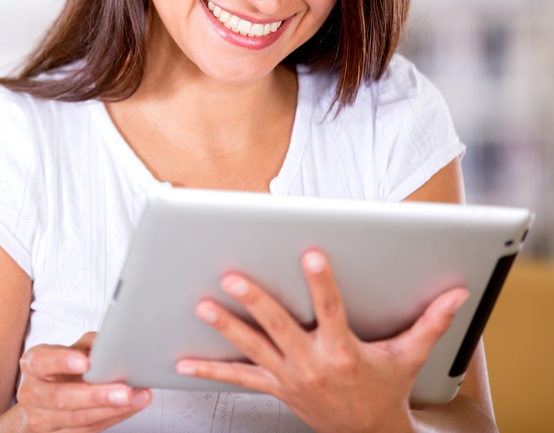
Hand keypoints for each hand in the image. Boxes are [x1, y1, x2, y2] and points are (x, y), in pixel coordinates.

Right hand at [16, 332, 151, 431]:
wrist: (39, 402)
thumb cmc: (57, 370)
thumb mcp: (66, 350)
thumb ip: (86, 344)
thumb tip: (110, 342)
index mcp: (33, 366)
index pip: (41, 362)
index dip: (62, 361)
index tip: (85, 362)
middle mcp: (32, 393)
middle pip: (62, 397)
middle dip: (96, 395)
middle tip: (124, 390)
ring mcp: (42, 418)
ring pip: (78, 419)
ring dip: (111, 410)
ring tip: (136, 398)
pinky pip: (87, 430)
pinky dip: (112, 417)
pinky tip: (129, 408)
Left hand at [175, 250, 468, 432]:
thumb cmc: (384, 388)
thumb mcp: (409, 356)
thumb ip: (431, 322)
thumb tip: (457, 293)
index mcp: (344, 351)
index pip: (331, 309)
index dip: (320, 281)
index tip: (309, 253)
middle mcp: (313, 363)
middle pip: (280, 327)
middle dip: (256, 302)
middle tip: (233, 277)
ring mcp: (289, 376)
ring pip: (253, 348)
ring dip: (227, 327)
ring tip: (204, 306)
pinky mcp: (274, 386)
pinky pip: (238, 377)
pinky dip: (210, 369)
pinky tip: (184, 360)